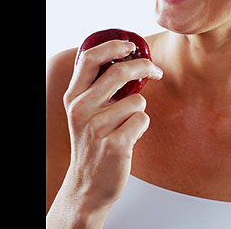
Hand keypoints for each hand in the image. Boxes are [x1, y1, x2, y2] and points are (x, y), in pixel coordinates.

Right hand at [50, 39, 162, 224]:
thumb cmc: (94, 143)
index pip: (89, 59)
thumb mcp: (86, 112)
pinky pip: (142, 119)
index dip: (113, 46)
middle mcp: (81, 109)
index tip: (130, 45)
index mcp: (74, 97)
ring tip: (125, 126)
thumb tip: (128, 59)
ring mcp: (97, 127)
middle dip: (145, 67)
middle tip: (156, 72)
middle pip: (120, 72)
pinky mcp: (114, 144)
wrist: (88, 185)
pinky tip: (129, 139)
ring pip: (137, 100)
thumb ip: (99, 88)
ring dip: (139, 111)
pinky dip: (141, 127)